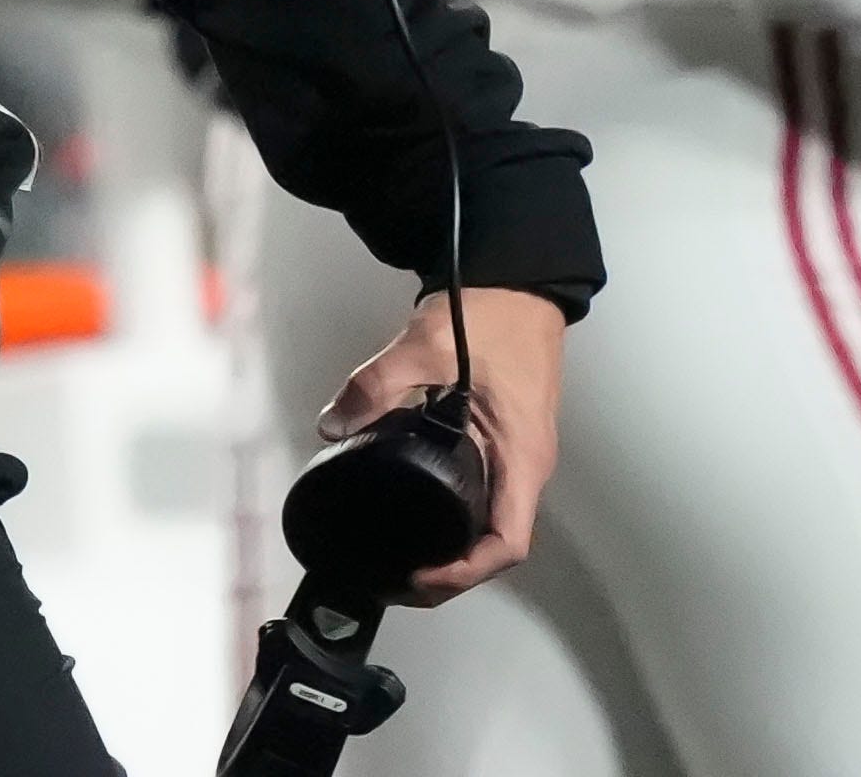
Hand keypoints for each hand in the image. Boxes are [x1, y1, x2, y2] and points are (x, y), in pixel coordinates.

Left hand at [318, 285, 565, 602]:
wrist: (518, 282)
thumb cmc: (488, 316)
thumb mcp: (426, 345)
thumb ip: (377, 384)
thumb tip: (332, 424)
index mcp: (521, 457)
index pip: (507, 543)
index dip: (465, 572)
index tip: (419, 574)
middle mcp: (528, 468)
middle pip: (498, 544)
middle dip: (453, 573)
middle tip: (398, 577)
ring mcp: (520, 457)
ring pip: (493, 523)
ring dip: (456, 550)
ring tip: (404, 559)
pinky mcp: (507, 443)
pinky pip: (489, 497)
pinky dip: (459, 519)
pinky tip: (422, 516)